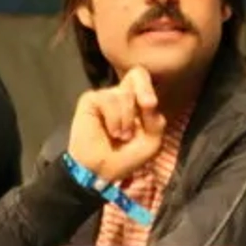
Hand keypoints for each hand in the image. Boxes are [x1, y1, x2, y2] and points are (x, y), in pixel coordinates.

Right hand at [67, 66, 165, 186]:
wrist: (102, 171)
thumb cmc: (126, 157)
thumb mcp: (151, 142)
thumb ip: (155, 120)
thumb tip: (148, 102)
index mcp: (136, 102)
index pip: (143, 78)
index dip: (148, 86)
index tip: (150, 105)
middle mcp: (121, 95)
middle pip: (137, 74)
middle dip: (144, 90)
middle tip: (147, 106)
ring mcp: (105, 97)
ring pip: (124, 93)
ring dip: (126, 119)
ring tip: (121, 136)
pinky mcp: (90, 100)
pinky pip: (108, 99)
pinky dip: (114, 119)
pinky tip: (111, 132)